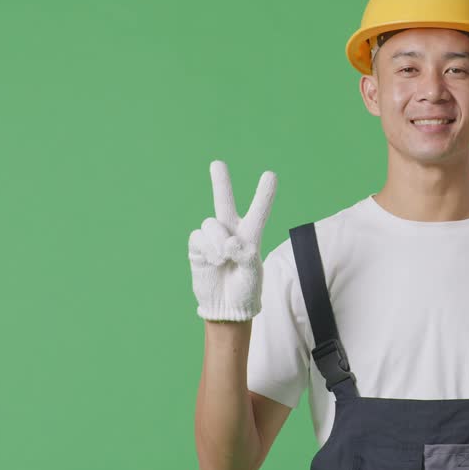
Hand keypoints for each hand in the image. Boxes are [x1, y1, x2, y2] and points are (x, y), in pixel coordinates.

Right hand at [188, 160, 276, 320]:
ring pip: (211, 223)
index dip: (264, 195)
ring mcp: (212, 239)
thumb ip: (244, 255)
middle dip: (220, 182)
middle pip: (224, 202)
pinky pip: (198, 237)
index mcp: (251, 236)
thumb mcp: (252, 273)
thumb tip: (228, 242)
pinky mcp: (197, 247)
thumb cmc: (245, 289)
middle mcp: (231, 232)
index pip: (258, 212)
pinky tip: (214, 261)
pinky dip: (207, 248)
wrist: (225, 306)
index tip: (271, 175)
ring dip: (217, 240)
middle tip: (216, 163)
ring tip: (223, 259)